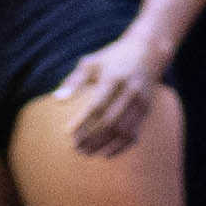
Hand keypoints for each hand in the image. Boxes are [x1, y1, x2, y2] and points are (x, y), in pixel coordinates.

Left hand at [50, 38, 164, 157]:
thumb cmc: (112, 58)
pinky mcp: (146, 111)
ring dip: (104, 145)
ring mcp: (141, 103)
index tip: (68, 133)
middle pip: (110, 122)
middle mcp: (130, 92)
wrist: (148, 51)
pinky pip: (134, 134)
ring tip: (87, 152)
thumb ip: (74, 81)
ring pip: (123, 131)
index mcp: (115, 78)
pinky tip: (106, 154)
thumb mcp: (92, 62)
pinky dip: (120, 147)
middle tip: (75, 147)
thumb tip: (57, 99)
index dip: (83, 122)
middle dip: (92, 137)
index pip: (98, 106)